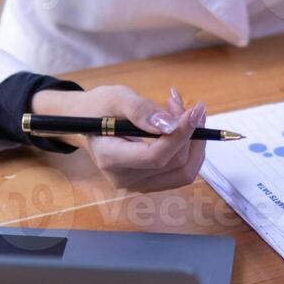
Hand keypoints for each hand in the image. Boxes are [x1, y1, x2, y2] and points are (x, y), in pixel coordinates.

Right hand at [31, 85, 206, 191]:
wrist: (87, 124)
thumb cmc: (98, 108)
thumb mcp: (115, 98)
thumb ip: (141, 110)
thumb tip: (170, 125)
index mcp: (110, 159)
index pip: (155, 157)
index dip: (180, 134)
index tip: (195, 110)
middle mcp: (125, 179)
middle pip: (174, 164)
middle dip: (189, 132)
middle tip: (186, 105)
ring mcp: (139, 185)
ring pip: (184, 171)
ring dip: (194, 141)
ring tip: (185, 113)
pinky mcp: (151, 183)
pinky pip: (181, 172)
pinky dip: (189, 148)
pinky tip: (181, 127)